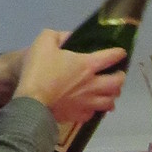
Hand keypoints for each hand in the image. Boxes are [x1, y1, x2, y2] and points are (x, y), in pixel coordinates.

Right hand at [9, 30, 126, 119]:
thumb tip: (69, 37)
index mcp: (87, 65)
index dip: (119, 53)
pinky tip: (91, 106)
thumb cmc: (38, 70)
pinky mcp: (79, 116)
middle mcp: (93, 85)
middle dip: (120, 78)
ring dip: (112, 96)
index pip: (112, 57)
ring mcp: (87, 103)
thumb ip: (58, 36)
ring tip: (109, 92)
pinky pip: (93, 114)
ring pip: (110, 102)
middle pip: (117, 83)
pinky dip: (95, 110)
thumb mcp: (44, 41)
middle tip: (116, 75)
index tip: (120, 53)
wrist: (31, 102)